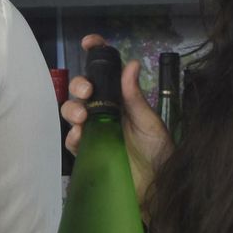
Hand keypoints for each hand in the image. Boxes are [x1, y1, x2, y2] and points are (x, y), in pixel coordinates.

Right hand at [61, 34, 173, 206]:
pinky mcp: (88, 153)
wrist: (157, 189)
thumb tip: (131, 63)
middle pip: (82, 90)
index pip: (107, 72)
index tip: (89, 42)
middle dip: (79, 85)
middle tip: (87, 92)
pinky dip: (72, 136)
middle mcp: (106, 113)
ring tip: (82, 116)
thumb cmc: (159, 153)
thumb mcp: (150, 122)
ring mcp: (95, 133)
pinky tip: (80, 138)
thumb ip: (135, 97)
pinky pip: (72, 141)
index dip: (96, 53)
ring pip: (72, 112)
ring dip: (72, 109)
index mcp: (123, 100)